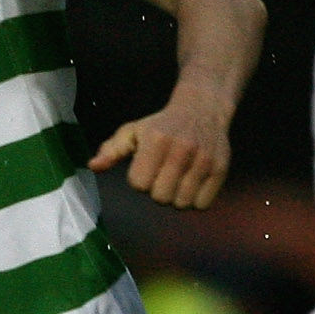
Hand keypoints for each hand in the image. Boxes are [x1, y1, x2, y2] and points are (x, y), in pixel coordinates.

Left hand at [88, 88, 231, 209]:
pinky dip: (195, 199)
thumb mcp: (133, 131)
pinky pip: (202, 204)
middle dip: (157, 190)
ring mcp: (204, 159)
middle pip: (160, 197)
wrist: (202, 109)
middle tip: (162, 174)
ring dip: (176, 196)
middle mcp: (182, 149)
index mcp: (156, 139)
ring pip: (181, 204)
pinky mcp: (221, 169)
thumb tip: (93, 166)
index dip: (139, 180)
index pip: (139, 184)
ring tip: (177, 177)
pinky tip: (192, 182)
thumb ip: (112, 150)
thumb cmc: (161, 125)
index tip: (145, 167)